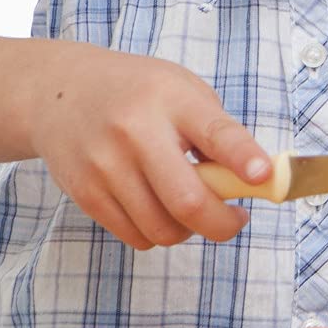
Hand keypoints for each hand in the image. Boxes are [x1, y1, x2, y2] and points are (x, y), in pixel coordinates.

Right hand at [26, 42, 270, 250]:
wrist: (62, 92)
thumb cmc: (140, 93)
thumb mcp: (184, 91)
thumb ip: (216, 132)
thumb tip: (251, 181)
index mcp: (173, 101)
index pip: (216, 133)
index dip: (243, 158)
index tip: (264, 176)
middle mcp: (136, 134)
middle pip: (187, 200)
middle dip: (223, 223)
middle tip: (236, 219)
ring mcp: (106, 167)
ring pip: (161, 228)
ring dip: (189, 230)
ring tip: (195, 210)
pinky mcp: (85, 194)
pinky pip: (134, 236)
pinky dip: (157, 232)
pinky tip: (161, 210)